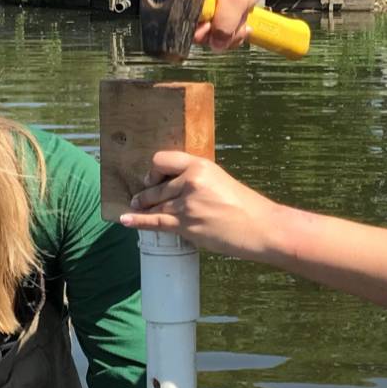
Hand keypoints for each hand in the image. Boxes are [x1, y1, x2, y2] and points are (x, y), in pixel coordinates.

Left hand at [119, 151, 282, 259]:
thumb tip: (175, 186)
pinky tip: (125, 219)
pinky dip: (137, 220)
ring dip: (144, 207)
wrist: (260, 227)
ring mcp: (187, 204)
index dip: (154, 170)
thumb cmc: (245, 206)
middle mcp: (191, 181)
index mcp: (201, 165)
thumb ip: (197, 180)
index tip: (152, 177)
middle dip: (146, 193)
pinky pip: (154, 221)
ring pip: (155, 204)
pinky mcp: (186, 224)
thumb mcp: (220, 180)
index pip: (162, 160)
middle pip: (155, 185)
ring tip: (136, 207)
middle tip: (140, 197)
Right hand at [196, 0, 276, 52]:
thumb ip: (224, 25)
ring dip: (230, 35)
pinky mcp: (218, 11)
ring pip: (213, 34)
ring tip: (244, 26)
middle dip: (220, 36)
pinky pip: (222, 30)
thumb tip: (216, 45)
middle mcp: (195, 1)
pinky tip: (244, 26)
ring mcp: (207, 7)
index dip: (201, 32)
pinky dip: (233, 32)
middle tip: (238, 30)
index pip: (185, 23)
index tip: (217, 28)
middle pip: (199, 32)